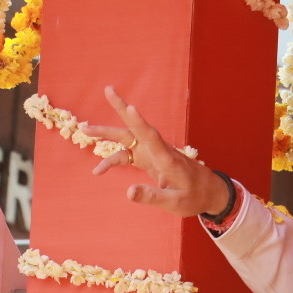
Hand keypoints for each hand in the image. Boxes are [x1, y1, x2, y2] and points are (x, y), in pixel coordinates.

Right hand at [81, 85, 231, 216]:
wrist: (208, 192)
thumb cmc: (195, 196)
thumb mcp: (176, 202)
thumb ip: (152, 197)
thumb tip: (128, 192)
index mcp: (167, 159)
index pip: (152, 137)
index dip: (140, 122)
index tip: (130, 107)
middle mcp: (157, 150)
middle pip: (135, 127)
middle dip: (120, 109)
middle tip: (107, 89)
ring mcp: (151, 153)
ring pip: (126, 138)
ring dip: (106, 133)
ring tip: (83, 129)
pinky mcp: (148, 159)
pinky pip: (126, 156)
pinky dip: (112, 161)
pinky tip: (98, 170)